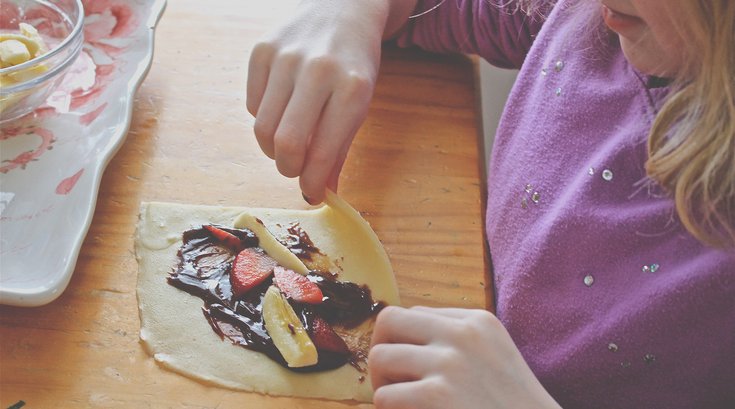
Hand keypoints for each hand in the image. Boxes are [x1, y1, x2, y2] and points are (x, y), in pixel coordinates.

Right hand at [247, 0, 415, 203]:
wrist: (343, 6)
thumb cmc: (354, 63)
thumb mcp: (360, 104)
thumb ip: (339, 149)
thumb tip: (320, 192)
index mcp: (351, 89)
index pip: (321, 153)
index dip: (312, 183)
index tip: (310, 194)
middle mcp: (317, 71)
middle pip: (286, 144)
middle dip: (288, 169)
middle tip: (295, 169)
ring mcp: (285, 58)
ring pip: (262, 128)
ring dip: (272, 148)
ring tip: (287, 142)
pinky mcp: (261, 50)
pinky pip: (251, 105)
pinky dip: (263, 118)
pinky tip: (280, 109)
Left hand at [368, 306, 560, 408]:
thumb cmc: (511, 408)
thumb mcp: (493, 356)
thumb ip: (456, 341)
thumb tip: (402, 340)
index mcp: (478, 322)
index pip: (415, 314)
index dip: (404, 343)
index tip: (412, 370)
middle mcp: (463, 334)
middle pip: (389, 321)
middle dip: (382, 352)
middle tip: (391, 382)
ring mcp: (450, 363)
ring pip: (379, 357)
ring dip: (383, 385)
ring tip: (403, 403)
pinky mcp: (437, 396)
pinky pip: (383, 396)